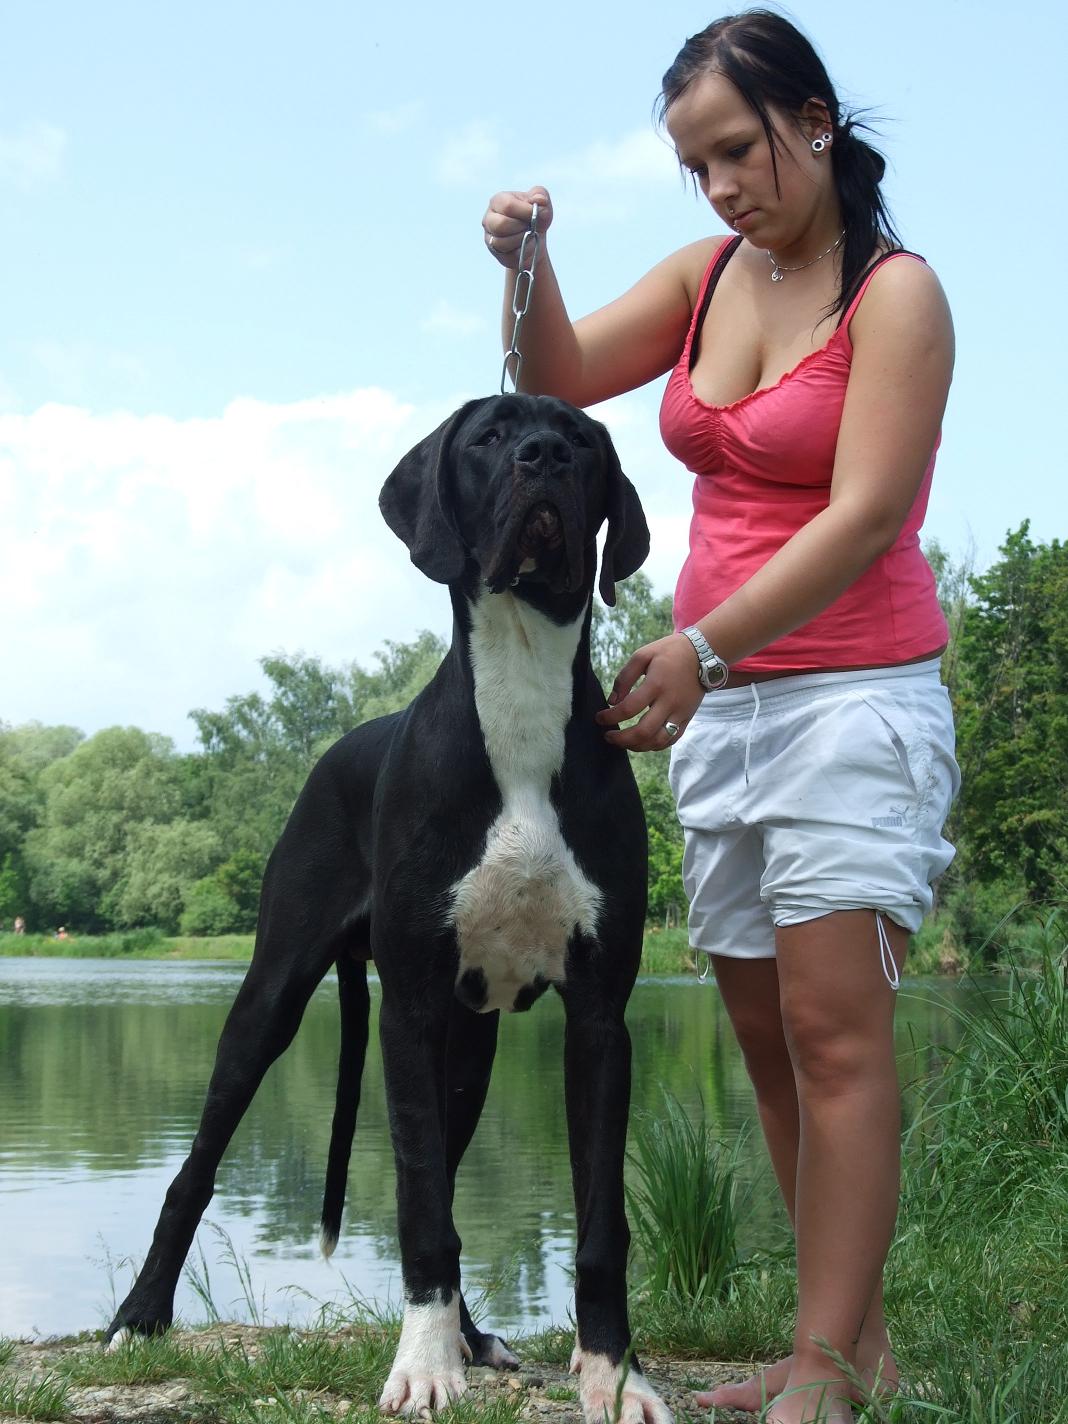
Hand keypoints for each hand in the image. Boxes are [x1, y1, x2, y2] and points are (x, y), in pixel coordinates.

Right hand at [482, 187, 552, 268]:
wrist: (536, 237)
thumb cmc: (536, 216)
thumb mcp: (541, 202)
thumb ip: (541, 195)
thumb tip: (539, 200)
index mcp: (498, 201)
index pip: (507, 206)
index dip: (525, 212)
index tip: (537, 215)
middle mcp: (489, 219)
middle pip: (501, 225)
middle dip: (522, 227)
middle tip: (531, 226)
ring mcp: (490, 237)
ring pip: (502, 243)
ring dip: (522, 240)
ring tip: (530, 235)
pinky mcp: (497, 254)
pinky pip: (508, 256)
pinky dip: (523, 252)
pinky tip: (527, 245)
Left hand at [595, 634, 705, 752]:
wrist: (703, 654)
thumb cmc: (669, 652)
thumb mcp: (643, 655)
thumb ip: (625, 677)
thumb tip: (612, 701)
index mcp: (656, 685)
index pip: (629, 709)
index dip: (610, 717)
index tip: (599, 718)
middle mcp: (669, 702)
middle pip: (643, 732)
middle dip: (621, 739)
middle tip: (608, 736)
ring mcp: (680, 713)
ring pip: (658, 741)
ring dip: (637, 746)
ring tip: (623, 742)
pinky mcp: (687, 718)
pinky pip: (671, 740)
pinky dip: (655, 745)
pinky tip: (642, 742)